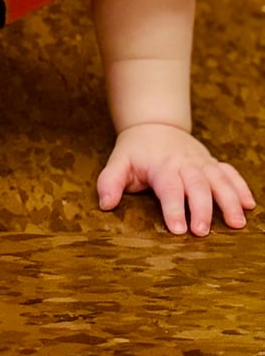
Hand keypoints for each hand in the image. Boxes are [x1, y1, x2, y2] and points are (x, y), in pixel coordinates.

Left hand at [97, 123, 254, 235]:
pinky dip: (241, 187)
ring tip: (236, 223)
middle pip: (197, 186)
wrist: (154, 123)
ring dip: (229, 200)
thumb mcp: (118, 162)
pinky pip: (230, 173)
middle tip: (202, 232)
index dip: (173, 208)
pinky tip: (249, 205)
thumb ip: (110, 182)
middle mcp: (184, 164)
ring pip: (219, 180)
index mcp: (161, 166)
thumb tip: (105, 204)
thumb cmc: (135, 150)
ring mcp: (201, 163)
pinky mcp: (212, 163)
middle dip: (201, 209)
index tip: (177, 229)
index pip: (168, 187)